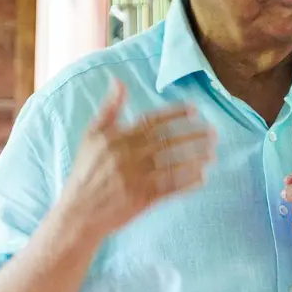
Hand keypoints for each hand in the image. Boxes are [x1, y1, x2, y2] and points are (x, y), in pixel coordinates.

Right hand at [61, 79, 216, 241]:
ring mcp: (137, 178)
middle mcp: (129, 156)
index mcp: (118, 138)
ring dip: (195, 158)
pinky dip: (187, 182)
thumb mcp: (91, 135)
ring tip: (213, 154)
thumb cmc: (85, 171)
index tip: (195, 110)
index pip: (153, 121)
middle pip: (168, 142)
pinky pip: (170, 188)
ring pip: (173, 164)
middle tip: (213, 133)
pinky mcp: (142, 198)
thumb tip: (118, 80)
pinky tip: (202, 177)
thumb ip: (109, 108)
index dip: (175, 114)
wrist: (78, 212)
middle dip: (193, 136)